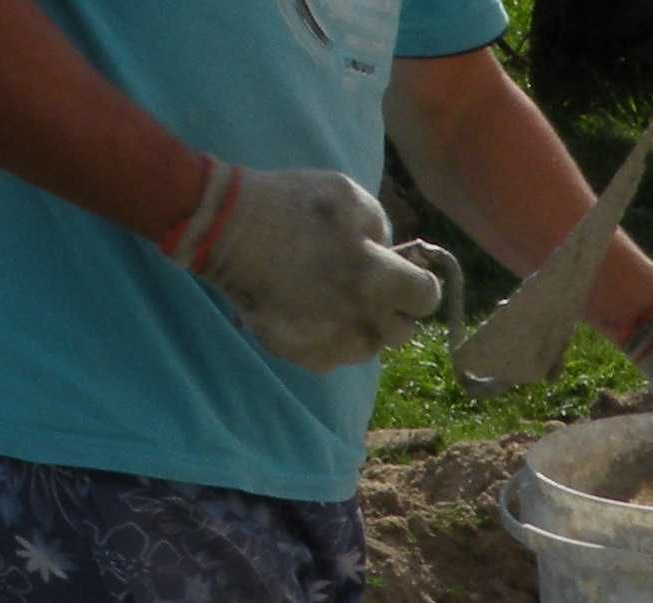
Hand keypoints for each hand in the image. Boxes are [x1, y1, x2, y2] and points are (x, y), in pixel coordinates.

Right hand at [173, 162, 440, 370]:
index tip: (403, 274)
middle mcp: (361, 321)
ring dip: (362, 327)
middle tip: (367, 286)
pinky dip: (329, 338)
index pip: (427, 298)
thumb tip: (391, 253)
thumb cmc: (290, 206)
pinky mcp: (302, 355)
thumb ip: (382, 227)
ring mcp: (331, 343)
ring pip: (369, 348)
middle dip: (393, 310)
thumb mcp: (348, 195)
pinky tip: (310, 311)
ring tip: (335, 298)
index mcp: (378, 281)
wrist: (225, 230)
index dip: (418, 283)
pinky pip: (333, 356)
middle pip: (402, 332)